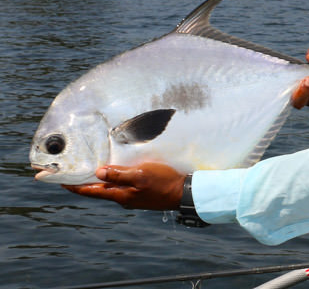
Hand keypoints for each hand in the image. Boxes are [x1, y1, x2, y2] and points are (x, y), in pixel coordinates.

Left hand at [63, 162, 183, 210]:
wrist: (184, 193)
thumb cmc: (163, 182)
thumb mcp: (141, 174)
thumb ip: (120, 174)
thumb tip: (98, 172)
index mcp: (120, 195)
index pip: (92, 191)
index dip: (76, 187)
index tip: (61, 182)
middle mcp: (123, 199)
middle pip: (100, 190)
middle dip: (86, 183)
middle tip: (74, 174)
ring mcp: (133, 198)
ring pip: (111, 189)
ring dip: (101, 181)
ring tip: (93, 171)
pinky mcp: (142, 195)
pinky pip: (123, 188)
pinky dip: (115, 181)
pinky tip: (118, 173)